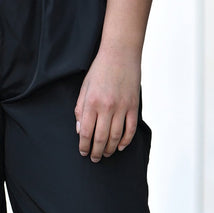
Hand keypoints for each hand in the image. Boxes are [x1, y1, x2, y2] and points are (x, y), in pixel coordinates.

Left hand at [74, 44, 140, 160]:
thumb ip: (80, 109)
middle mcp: (106, 107)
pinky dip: (125, 140)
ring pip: (116, 136)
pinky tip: (120, 146)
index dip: (84, 146)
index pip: (86, 132)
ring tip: (106, 154)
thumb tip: (80, 130)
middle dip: (96, 152)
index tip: (83, 152)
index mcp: (91, 102)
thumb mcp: (85, 87)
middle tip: (94, 158)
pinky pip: (130, 129)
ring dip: (110, 149)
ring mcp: (122, 107)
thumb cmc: (100, 69)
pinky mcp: (133, 106)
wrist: (120, 54)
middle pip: (101, 138)